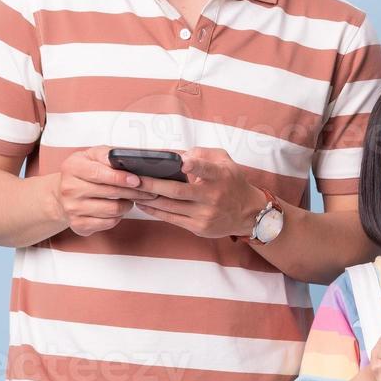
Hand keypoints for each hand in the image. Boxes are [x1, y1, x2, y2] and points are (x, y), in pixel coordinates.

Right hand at [53, 146, 155, 236]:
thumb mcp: (91, 156)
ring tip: (130, 198)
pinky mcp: (78, 224)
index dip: (121, 177)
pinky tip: (118, 209)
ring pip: (112, 210)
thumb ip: (107, 154)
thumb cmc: (81, 173)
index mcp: (72, 167)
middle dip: (133, 191)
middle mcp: (69, 188)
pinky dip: (118, 216)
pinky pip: (108, 223)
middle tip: (146, 190)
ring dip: (127, 204)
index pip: (100, 173)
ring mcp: (72, 208)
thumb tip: (126, 158)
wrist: (62, 194)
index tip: (137, 180)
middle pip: (110, 193)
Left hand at [131, 147, 264, 238]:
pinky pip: (171, 219)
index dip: (194, 166)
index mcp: (221, 176)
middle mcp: (213, 196)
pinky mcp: (199, 227)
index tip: (182, 162)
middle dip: (153, 184)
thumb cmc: (232, 183)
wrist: (248, 213)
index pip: (207, 169)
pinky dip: (155, 211)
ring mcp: (205, 214)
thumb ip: (202, 153)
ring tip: (132, 189)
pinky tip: (143, 203)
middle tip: (133, 177)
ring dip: (148, 198)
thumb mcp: (225, 161)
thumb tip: (177, 155)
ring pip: (170, 206)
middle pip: (178, 190)